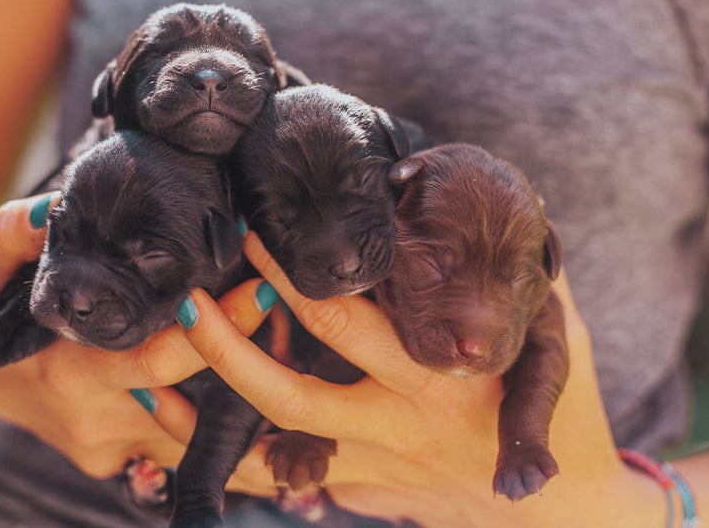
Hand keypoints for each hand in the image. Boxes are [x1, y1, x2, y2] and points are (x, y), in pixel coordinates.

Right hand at [0, 192, 277, 480]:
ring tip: (291, 353)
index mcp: (67, 373)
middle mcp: (96, 420)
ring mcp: (112, 449)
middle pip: (195, 401)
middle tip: (299, 319)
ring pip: (195, 436)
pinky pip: (182, 448)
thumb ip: (13, 235)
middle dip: (251, 365)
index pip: (157, 357)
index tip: (264, 287)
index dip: (217, 328)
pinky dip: (219, 426)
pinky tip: (257, 395)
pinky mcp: (122, 462)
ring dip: (244, 402)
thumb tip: (50, 211)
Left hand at [158, 233, 662, 527]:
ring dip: (200, 414)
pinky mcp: (358, 488)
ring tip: (144, 374)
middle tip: (183, 292)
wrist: (564, 515)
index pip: (349, 320)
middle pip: (291, 386)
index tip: (252, 233)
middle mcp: (395, 425)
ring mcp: (371, 466)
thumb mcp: (556, 337)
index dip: (292, 277)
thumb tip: (494, 210)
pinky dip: (220, 459)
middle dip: (229, 338)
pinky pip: (276, 479)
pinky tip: (167, 435)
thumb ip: (520, 277)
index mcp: (437, 378)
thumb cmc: (562, 411)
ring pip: (268, 445)